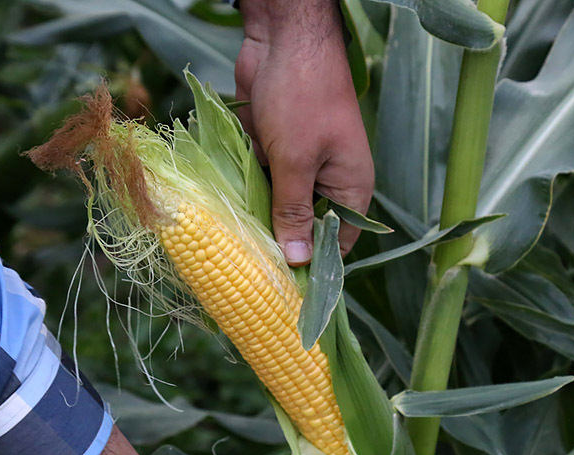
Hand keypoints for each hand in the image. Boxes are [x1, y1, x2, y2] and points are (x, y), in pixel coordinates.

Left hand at [235, 0, 374, 264]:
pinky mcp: (272, 155)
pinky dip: (244, 200)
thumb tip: (298, 261)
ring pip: (277, 211)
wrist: (282, 38)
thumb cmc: (302, 96)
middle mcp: (328, 184)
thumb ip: (293, 211)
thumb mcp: (297, 160)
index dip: (313, 269)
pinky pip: (258, 188)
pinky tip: (222, 225)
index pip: (337, 245)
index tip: (283, 296)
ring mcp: (298, 169)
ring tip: (230, 262)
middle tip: (247, 283)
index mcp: (350, 189)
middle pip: (305, 231)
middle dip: (279, 250)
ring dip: (257, 226)